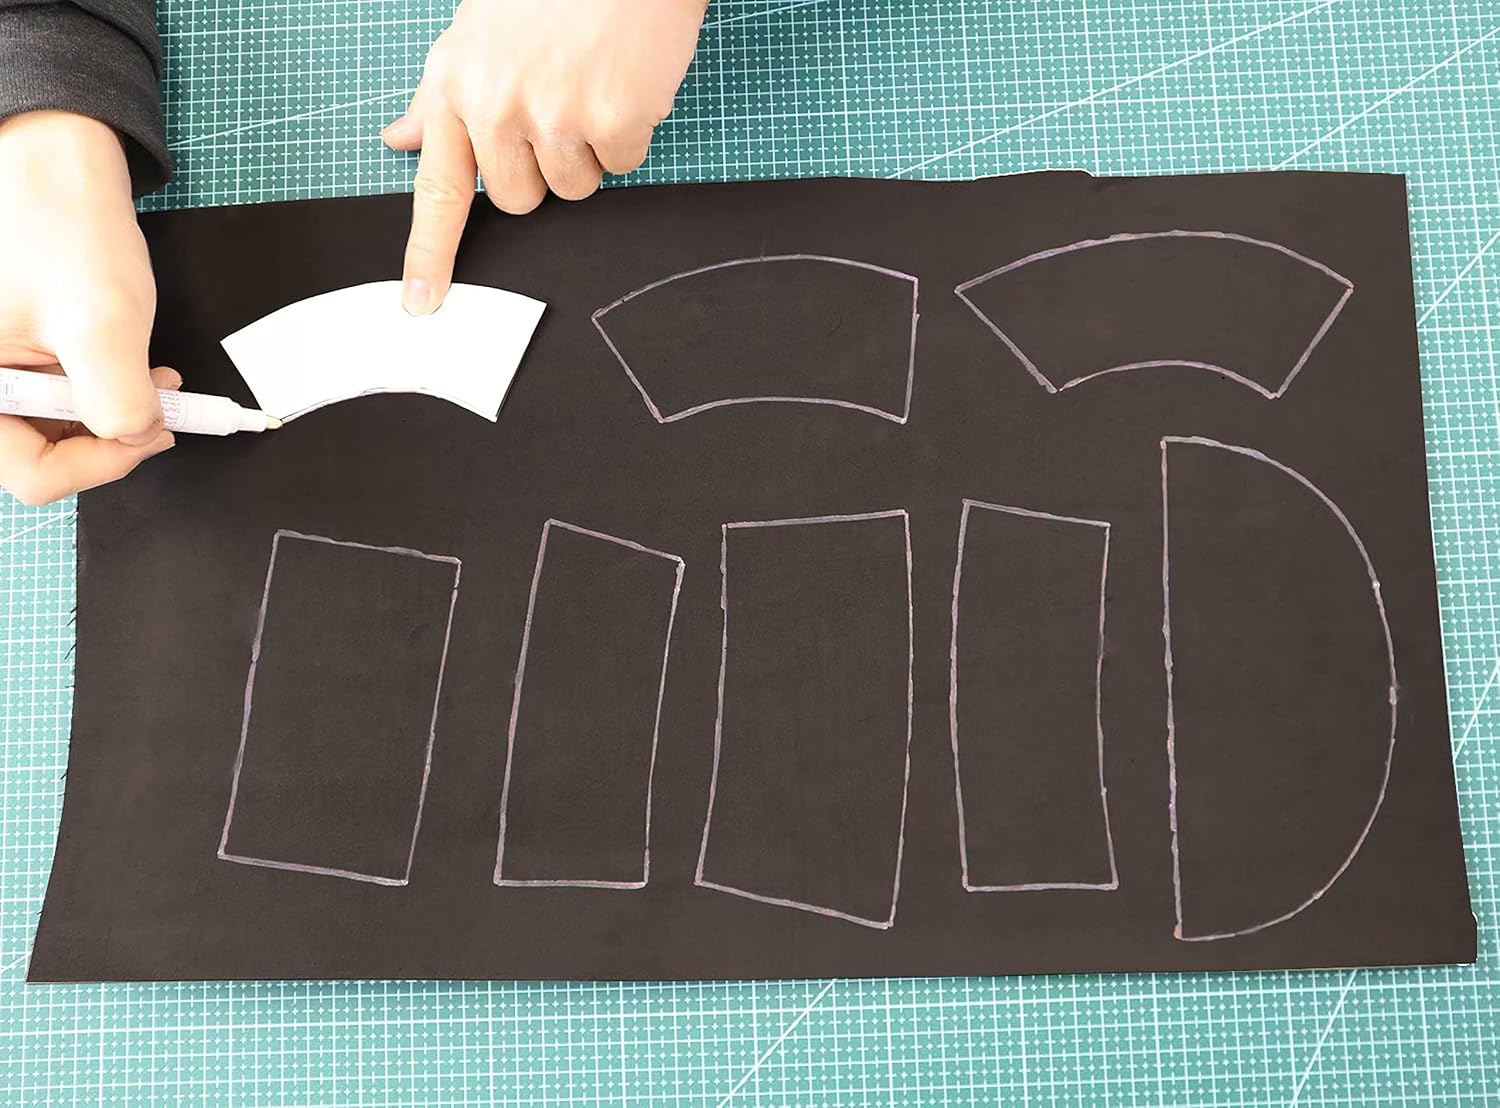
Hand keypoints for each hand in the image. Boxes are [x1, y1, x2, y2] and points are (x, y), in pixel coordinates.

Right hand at [0, 111, 175, 505]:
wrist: (54, 160)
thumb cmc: (61, 223)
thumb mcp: (101, 321)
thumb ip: (117, 398)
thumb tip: (134, 438)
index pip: (29, 474)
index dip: (100, 464)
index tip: (149, 432)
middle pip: (40, 458)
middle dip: (108, 440)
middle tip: (163, 413)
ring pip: (56, 431)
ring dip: (111, 416)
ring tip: (153, 380)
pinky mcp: (16, 357)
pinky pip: (60, 400)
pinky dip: (105, 392)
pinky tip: (134, 367)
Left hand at [385, 0, 706, 314]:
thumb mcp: (474, 33)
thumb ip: (438, 98)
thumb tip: (402, 139)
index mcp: (456, 85)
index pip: (436, 189)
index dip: (428, 253)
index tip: (421, 302)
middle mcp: (497, 105)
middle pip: (517, 200)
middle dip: (541, 169)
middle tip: (557, 108)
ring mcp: (555, 114)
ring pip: (574, 188)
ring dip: (589, 149)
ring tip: (591, 82)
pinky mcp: (612, 118)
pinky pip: (623, 164)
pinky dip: (631, 129)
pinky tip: (623, 78)